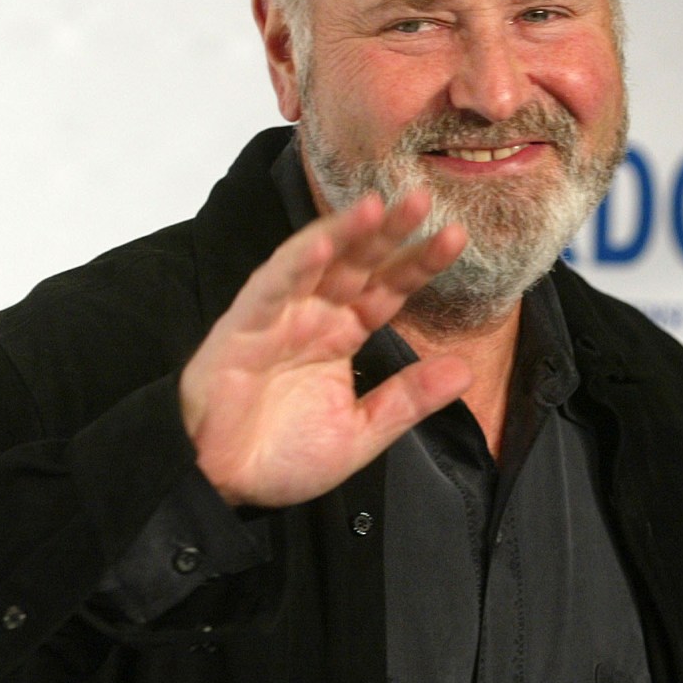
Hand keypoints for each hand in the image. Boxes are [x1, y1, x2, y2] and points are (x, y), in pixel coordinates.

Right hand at [180, 190, 470, 507]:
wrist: (218, 484)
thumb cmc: (280, 456)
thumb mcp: (360, 433)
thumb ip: (408, 401)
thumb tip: (465, 371)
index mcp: (341, 335)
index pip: (388, 290)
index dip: (419, 263)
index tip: (455, 238)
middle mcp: (313, 317)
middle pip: (357, 264)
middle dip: (388, 232)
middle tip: (422, 198)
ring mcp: (277, 317)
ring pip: (314, 262)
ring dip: (342, 231)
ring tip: (374, 205)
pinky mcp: (241, 327)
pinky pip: (271, 288)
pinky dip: (294, 264)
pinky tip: (321, 241)